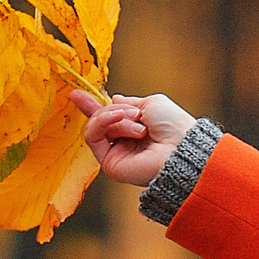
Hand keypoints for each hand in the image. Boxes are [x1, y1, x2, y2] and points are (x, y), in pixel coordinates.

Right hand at [70, 90, 196, 187]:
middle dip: (112, 109)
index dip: (92, 106)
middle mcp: (124, 143)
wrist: (181, 146)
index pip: (108, 118)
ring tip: (139, 123)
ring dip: (116, 116)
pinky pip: (92, 136)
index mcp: (135, 130)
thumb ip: (131, 102)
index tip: (76, 94)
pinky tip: (122, 118)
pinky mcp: (110, 164)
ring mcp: (116, 154)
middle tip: (135, 112)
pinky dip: (104, 122)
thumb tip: (113, 99)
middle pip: (99, 120)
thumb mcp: (152, 103)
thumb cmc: (174, 125)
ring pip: (96, 126)